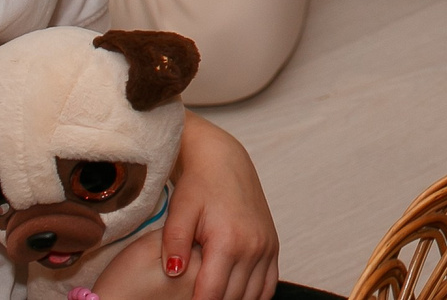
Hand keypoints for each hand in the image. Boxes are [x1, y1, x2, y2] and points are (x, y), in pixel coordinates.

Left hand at [160, 113, 278, 299]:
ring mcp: (266, 246)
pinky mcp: (272, 245)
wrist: (224, 161)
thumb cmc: (198, 185)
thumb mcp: (179, 211)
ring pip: (253, 296)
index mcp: (229, 240)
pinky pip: (269, 284)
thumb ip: (174, 242)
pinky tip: (235, 297)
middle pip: (232, 298)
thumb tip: (173, 272)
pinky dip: (254, 297)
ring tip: (212, 298)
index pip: (212, 294)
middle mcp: (253, 246)